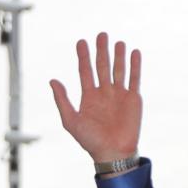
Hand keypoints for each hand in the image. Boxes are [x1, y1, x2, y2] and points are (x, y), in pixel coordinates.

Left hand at [50, 32, 142, 162]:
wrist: (112, 152)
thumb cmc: (90, 140)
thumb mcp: (71, 120)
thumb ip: (62, 100)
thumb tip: (52, 80)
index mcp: (88, 97)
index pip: (85, 72)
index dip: (83, 57)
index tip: (81, 42)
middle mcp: (104, 93)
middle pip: (102, 66)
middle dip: (101, 51)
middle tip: (101, 35)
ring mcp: (119, 94)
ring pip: (118, 70)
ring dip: (118, 56)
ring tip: (117, 42)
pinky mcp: (133, 98)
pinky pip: (134, 78)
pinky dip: (135, 66)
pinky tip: (134, 53)